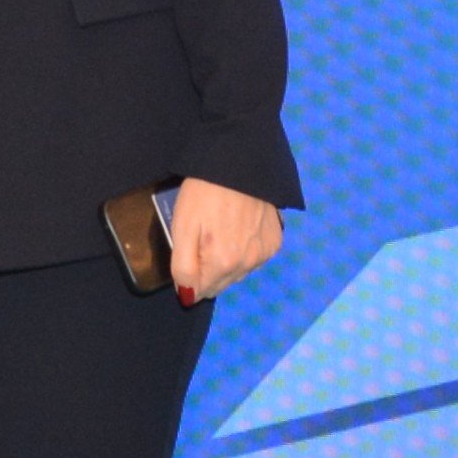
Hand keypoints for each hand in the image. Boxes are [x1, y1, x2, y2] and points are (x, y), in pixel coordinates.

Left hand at [164, 179, 282, 307]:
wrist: (239, 160)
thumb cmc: (203, 192)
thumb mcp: (181, 227)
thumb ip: (183, 268)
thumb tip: (187, 296)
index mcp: (223, 264)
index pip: (200, 292)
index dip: (188, 276)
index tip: (187, 252)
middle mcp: (248, 264)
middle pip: (220, 284)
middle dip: (207, 270)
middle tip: (201, 238)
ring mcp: (265, 253)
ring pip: (238, 273)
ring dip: (226, 261)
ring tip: (220, 230)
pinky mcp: (276, 240)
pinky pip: (255, 258)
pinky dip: (244, 250)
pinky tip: (238, 227)